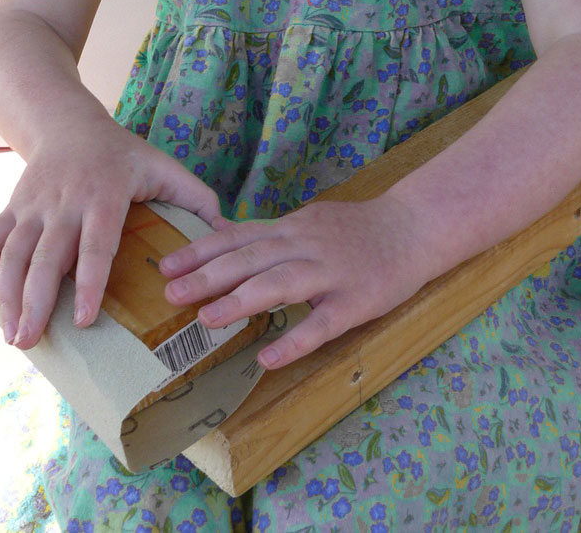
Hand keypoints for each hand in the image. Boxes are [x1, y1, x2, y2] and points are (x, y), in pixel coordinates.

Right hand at [0, 116, 221, 348]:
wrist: (67, 123)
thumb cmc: (123, 153)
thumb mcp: (165, 166)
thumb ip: (197, 198)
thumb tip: (229, 233)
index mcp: (105, 196)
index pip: (96, 245)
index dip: (91, 283)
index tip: (86, 320)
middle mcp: (64, 202)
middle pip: (46, 257)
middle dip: (36, 301)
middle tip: (32, 342)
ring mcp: (32, 205)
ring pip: (12, 253)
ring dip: (7, 295)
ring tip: (13, 336)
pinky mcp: (12, 207)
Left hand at [158, 195, 429, 368]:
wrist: (414, 227)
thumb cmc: (357, 230)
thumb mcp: (308, 221)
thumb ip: (269, 233)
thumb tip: (223, 237)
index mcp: (292, 229)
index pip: (239, 237)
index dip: (201, 251)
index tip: (166, 266)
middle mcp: (306, 246)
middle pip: (252, 259)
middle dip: (209, 276)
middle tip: (171, 294)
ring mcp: (332, 273)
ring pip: (281, 284)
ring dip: (242, 301)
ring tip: (207, 319)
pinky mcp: (357, 301)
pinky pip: (323, 324)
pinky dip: (295, 340)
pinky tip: (269, 358)